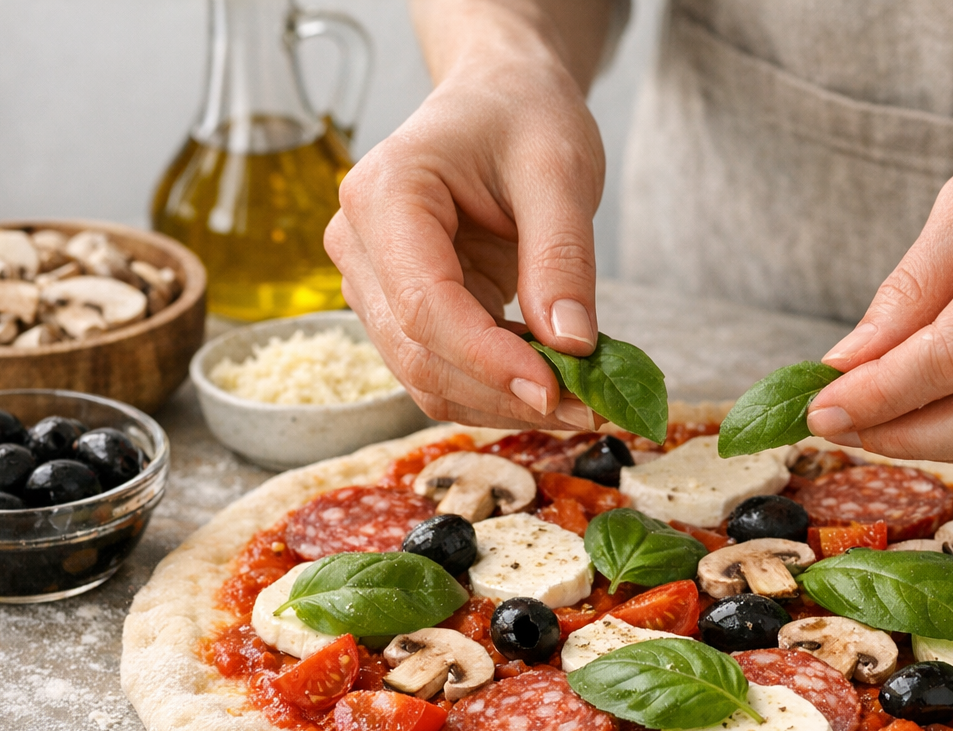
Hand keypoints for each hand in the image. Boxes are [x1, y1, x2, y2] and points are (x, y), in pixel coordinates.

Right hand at [325, 15, 605, 429]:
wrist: (500, 100)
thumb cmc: (523, 116)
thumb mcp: (560, 170)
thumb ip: (561, 256)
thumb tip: (571, 346)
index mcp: (384, 194)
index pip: (424, 304)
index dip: (488, 359)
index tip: (557, 391)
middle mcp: (358, 245)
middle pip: (419, 353)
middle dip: (505, 393)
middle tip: (594, 408)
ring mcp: (372, 284)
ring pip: (426, 377)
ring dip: (503, 403)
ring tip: (584, 402)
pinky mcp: (400, 310)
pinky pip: (442, 371)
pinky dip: (497, 390)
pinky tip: (553, 383)